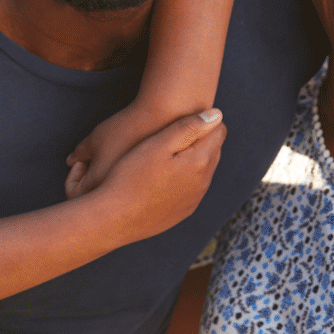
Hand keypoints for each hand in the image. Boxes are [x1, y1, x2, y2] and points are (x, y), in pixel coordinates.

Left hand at [67, 104, 179, 199]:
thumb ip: (80, 153)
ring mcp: (142, 198)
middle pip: (97, 202)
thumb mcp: (95, 138)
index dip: (73, 178)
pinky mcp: (156, 193)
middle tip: (98, 163)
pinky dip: (131, 186)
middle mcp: (120, 198)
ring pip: (119, 201)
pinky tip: (135, 166)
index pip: (75, 195)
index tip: (82, 161)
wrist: (167, 120)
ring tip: (117, 164)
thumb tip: (71, 160)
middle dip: (91, 184)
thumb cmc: (127, 127)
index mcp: (99, 186)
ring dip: (112, 186)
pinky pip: (138, 197)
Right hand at [95, 109, 224, 241]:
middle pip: (213, 150)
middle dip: (198, 139)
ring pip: (202, 170)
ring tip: (162, 154)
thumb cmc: (130, 177)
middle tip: (169, 133)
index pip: (219, 130)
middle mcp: (203, 182)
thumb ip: (188, 127)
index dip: (201, 120)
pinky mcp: (183, 211)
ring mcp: (194, 199)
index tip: (178, 120)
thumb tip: (217, 113)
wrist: (114, 219)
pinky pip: (191, 188)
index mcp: (200, 161)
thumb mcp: (156, 145)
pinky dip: (182, 179)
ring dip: (190, 159)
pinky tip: (159, 177)